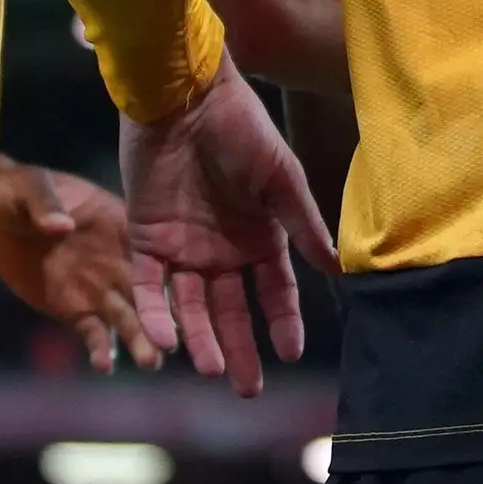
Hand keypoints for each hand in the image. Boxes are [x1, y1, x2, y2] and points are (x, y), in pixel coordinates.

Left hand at [0, 158, 159, 374]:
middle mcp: (118, 260)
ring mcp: (98, 288)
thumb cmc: (16, 194)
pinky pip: (93, 333)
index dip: (167, 269)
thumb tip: (60, 225)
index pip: (150, 249)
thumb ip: (45, 205)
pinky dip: (101, 349)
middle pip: (149, 290)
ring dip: (140, 339)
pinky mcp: (75, 310)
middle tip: (172, 342)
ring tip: (150, 362)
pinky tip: (104, 365)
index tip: (182, 292)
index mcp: (117, 224)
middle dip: (163, 315)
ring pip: (127, 317)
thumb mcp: (28, 190)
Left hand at [119, 58, 338, 395]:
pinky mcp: (144, 238)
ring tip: (211, 370)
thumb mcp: (280, 177)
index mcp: (259, 236)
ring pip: (191, 307)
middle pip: (231, 311)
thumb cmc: (240, 127)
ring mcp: (182, 247)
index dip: (282, 323)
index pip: (274, 291)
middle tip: (247, 389)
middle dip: (240, 349)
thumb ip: (303, 223)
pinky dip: (156, 313)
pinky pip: (149, 285)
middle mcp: (222, 249)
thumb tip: (338, 268)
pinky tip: (165, 340)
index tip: (289, 354)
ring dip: (199, 339)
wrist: (184, 94)